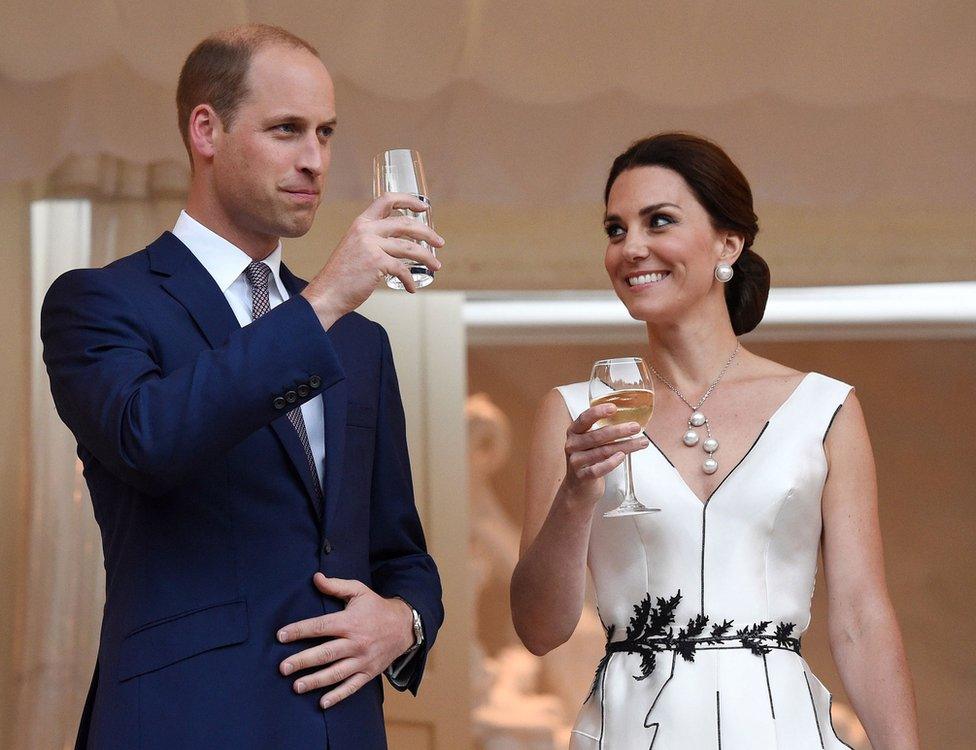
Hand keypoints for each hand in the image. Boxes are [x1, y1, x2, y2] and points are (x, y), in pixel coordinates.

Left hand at [277, 573, 414, 708]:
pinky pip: (352, 687)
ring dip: (315, 681)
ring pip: (336, 673)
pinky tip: (322, 703)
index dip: (300, 630)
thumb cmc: (377, 608)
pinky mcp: (368, 673)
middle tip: (283, 668)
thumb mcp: (359, 591)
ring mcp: (362, 660)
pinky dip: (337, 696)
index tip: (281, 636)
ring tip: (296, 686)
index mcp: (350, 622)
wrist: (404, 626)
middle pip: (325, 653)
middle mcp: (355, 643)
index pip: (321, 626)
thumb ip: (336, 585)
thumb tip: (315, 577)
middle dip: (302, 661)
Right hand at [301, 193, 443, 328]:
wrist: (327, 293)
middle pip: (406, 223)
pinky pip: (403, 270)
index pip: (387, 200)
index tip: (424, 207)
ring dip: (427, 257)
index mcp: (361, 223)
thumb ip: (372, 241)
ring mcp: (371, 245)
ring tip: (436, 265)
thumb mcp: (355, 247)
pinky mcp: (377, 262)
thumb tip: (398, 244)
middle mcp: (366, 230)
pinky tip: (413, 288)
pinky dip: (411, 280)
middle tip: (439, 242)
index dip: (409, 200)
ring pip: (410, 247)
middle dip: (427, 233)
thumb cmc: (342, 275)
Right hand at [560, 404, 648, 506]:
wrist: (578, 488)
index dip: (598, 412)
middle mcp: (572, 445)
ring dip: (624, 446)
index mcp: (574, 432)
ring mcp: (575, 461)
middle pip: (597, 436)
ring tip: (641, 442)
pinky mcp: (581, 477)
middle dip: (619, 431)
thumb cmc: (589, 461)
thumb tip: (630, 420)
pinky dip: (611, 463)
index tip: (614, 408)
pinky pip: (597, 469)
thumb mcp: (590, 443)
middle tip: (636, 427)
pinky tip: (622, 456)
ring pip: (602, 452)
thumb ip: (603, 431)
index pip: (584, 418)